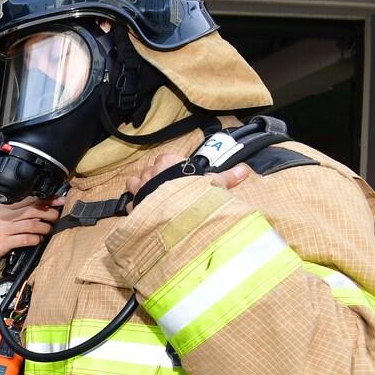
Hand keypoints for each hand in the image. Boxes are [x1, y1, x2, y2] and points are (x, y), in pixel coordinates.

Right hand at [0, 195, 62, 263]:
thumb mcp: (6, 215)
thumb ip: (23, 209)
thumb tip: (47, 204)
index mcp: (6, 205)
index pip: (30, 198)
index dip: (47, 199)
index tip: (60, 200)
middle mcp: (4, 215)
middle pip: (33, 210)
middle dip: (49, 214)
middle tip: (55, 217)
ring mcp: (4, 229)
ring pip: (32, 225)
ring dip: (44, 228)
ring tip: (47, 230)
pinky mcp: (5, 242)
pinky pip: (25, 239)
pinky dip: (35, 239)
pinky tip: (37, 240)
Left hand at [126, 150, 251, 209]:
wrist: (171, 215)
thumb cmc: (191, 195)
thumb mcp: (214, 184)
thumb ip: (227, 177)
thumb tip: (245, 170)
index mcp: (169, 163)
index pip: (166, 158)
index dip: (170, 167)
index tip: (177, 175)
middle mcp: (151, 173)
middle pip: (148, 169)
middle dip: (154, 176)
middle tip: (165, 188)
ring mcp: (140, 189)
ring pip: (133, 182)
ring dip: (140, 187)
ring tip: (150, 196)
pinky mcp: (133, 206)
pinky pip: (130, 202)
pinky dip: (135, 206)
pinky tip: (141, 211)